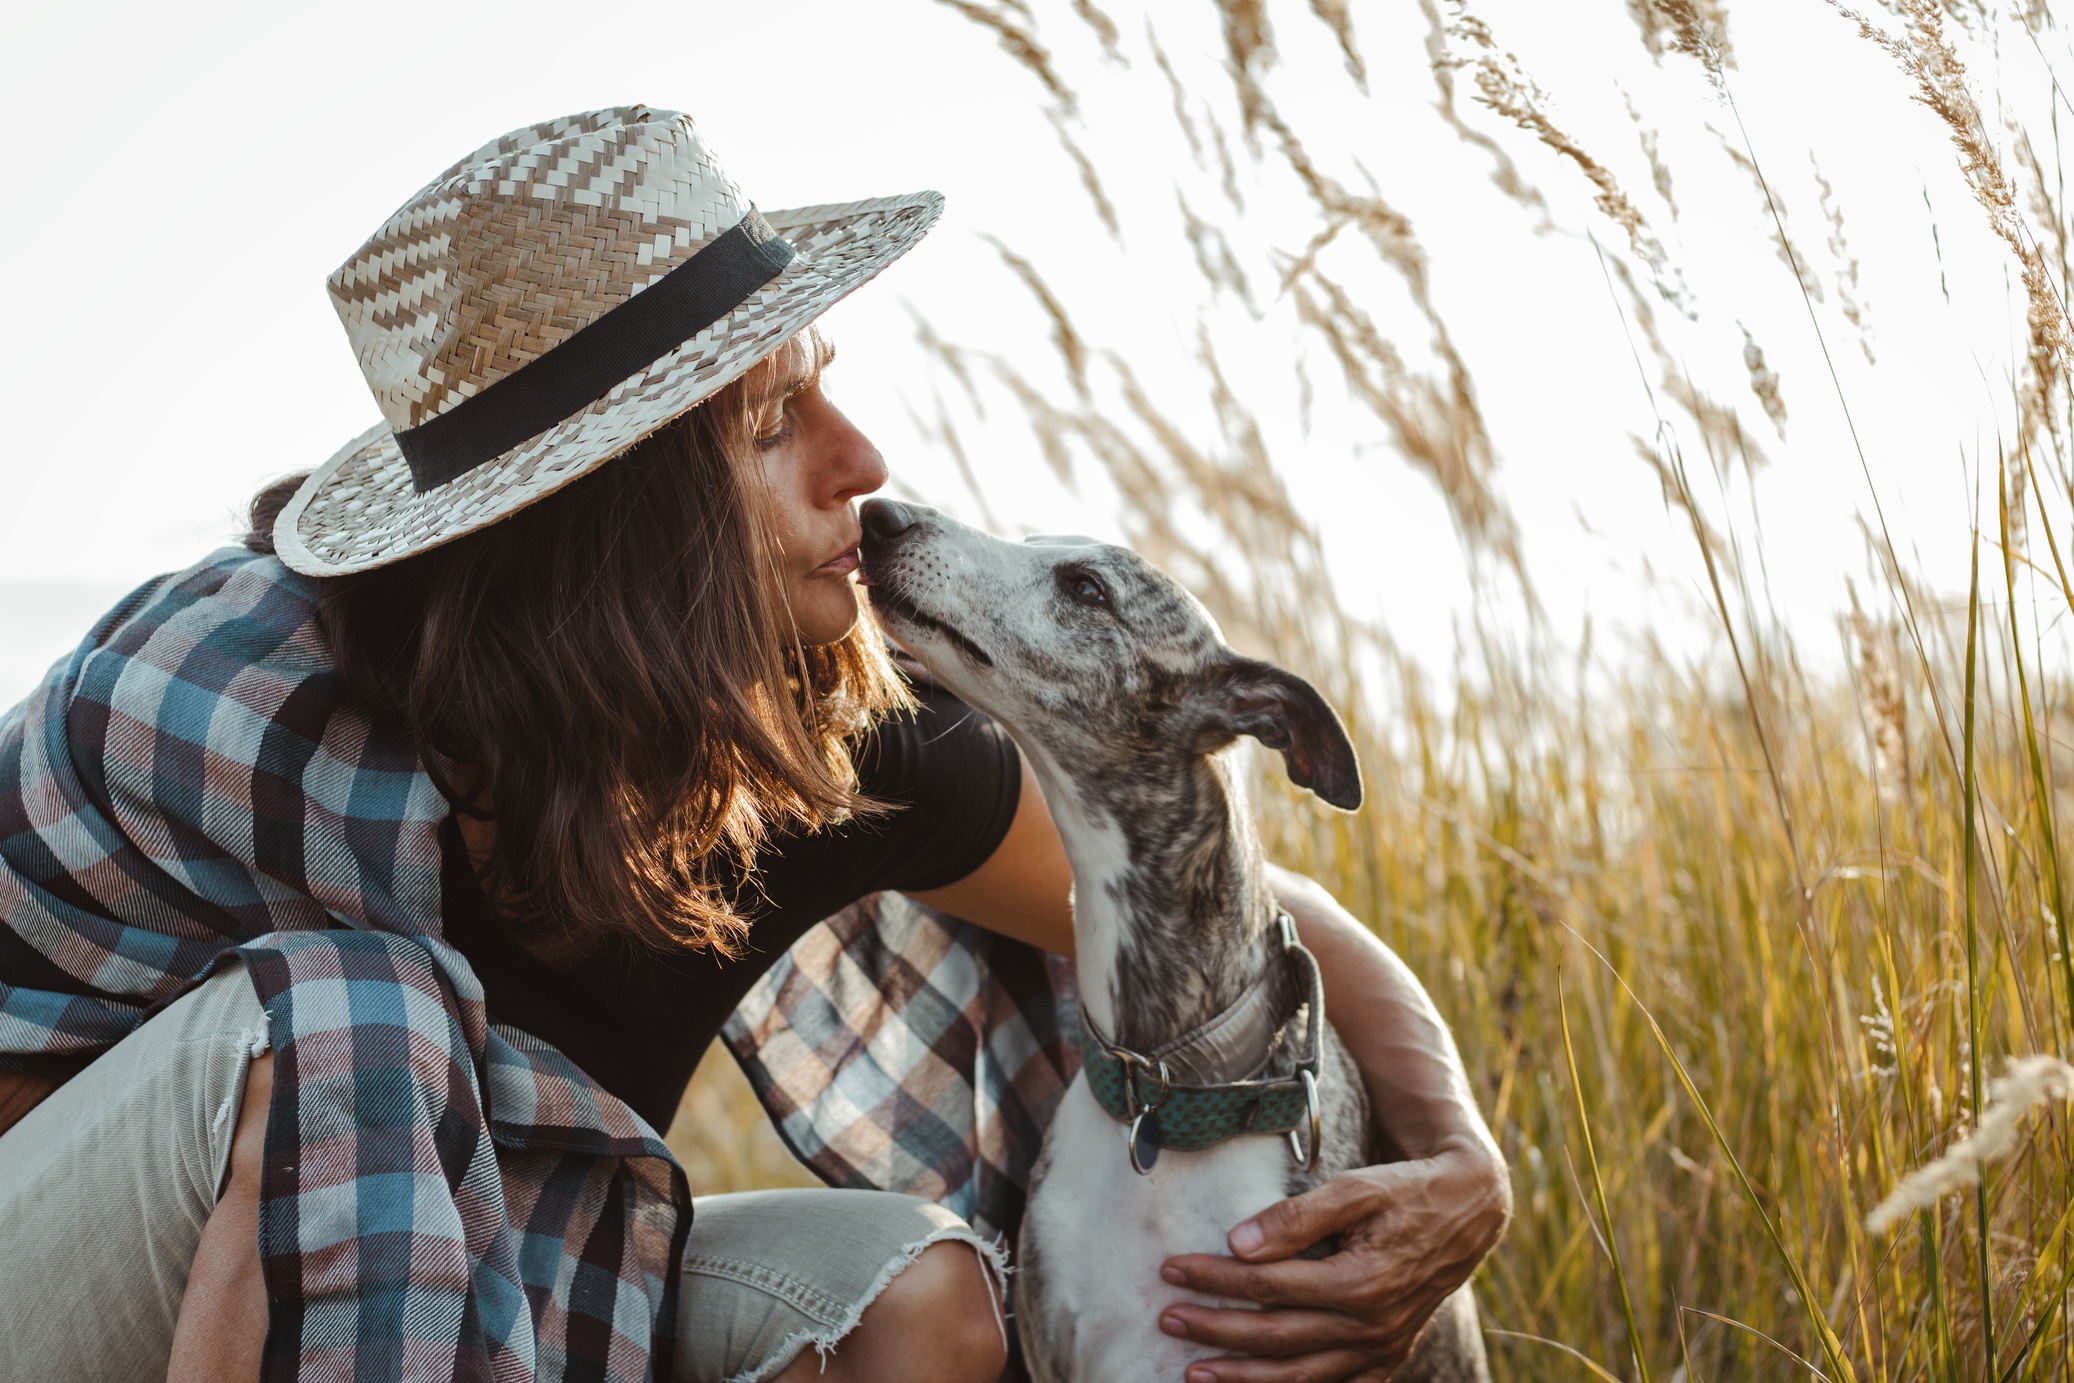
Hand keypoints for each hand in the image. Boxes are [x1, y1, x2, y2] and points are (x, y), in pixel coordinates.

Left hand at [1155, 1145, 1509, 1381]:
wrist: (1468, 1211)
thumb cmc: (1406, 1192)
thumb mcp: (1356, 1188)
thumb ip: (1297, 1217)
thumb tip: (1238, 1242)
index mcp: (1362, 1281)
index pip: (1269, 1285)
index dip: (1216, 1278)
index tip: (1172, 1268)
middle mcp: (1372, 1324)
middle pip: (1276, 1336)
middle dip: (1215, 1330)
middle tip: (1167, 1317)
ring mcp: (1381, 1347)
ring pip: (1301, 1375)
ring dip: (1243, 1376)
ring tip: (1192, 1371)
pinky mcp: (1388, 1356)